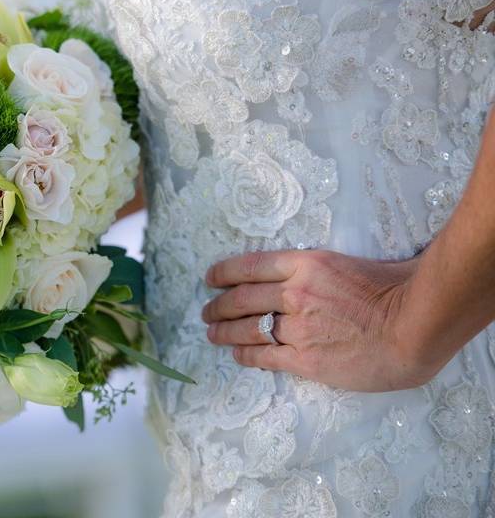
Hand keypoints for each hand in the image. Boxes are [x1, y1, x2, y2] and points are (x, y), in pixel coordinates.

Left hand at [201, 250, 439, 391]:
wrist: (415, 325)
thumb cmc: (394, 289)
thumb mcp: (347, 263)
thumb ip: (318, 271)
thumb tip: (300, 277)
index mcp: (305, 264)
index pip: (250, 265)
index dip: (224, 273)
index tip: (210, 278)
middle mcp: (294, 293)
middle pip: (241, 299)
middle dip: (218, 306)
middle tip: (206, 311)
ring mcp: (297, 327)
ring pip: (247, 329)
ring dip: (224, 332)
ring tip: (212, 334)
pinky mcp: (305, 358)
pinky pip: (264, 356)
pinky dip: (246, 356)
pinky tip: (237, 355)